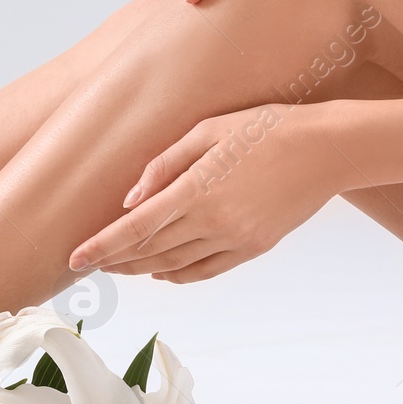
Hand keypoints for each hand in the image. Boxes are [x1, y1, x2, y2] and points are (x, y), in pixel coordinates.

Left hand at [67, 103, 350, 282]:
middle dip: (115, 260)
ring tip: (116, 268)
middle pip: (150, 252)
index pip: (134, 228)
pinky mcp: (254, 248)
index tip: (73, 259)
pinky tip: (160, 272)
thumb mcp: (208, 130)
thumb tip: (129, 200)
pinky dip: (178, 275)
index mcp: (197, 191)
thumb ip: (164, 165)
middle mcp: (214, 222)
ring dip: (141, 270)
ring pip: (175, 265)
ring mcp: (236, 239)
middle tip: (87, 263)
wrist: (329, 150)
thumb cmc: (267, 128)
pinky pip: (206, 271)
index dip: (101, 246)